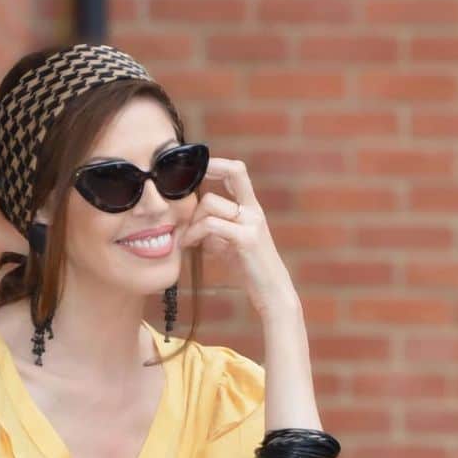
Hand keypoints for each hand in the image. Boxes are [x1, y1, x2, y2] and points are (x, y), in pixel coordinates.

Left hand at [177, 156, 298, 318]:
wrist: (272, 293)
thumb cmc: (251, 272)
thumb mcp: (231, 246)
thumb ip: (216, 232)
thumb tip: (194, 225)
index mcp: (251, 209)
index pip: (237, 172)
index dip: (217, 163)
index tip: (197, 170)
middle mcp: (253, 211)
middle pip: (222, 182)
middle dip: (196, 202)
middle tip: (185, 223)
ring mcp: (251, 223)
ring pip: (210, 203)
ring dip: (191, 221)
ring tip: (186, 240)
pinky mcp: (246, 239)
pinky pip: (211, 225)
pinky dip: (194, 234)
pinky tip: (189, 245)